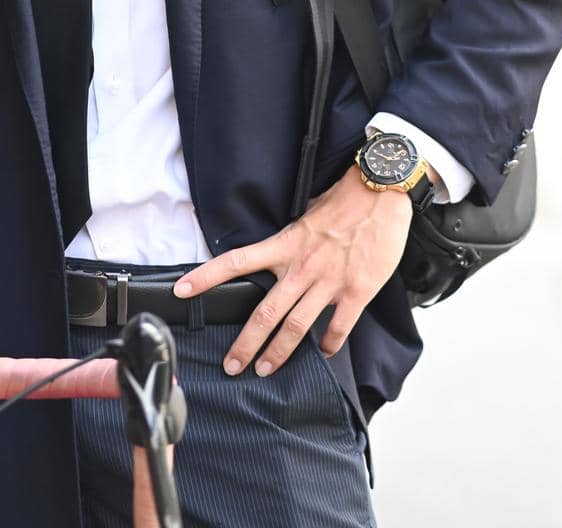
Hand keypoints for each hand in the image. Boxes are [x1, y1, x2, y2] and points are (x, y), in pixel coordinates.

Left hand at [172, 165, 413, 377]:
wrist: (380, 191)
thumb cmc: (344, 199)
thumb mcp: (306, 215)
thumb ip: (291, 240)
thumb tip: (279, 254)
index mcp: (285, 244)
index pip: (236, 262)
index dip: (206, 277)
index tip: (181, 291)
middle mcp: (301, 266)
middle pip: (264, 312)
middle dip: (245, 344)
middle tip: (231, 365)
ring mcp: (328, 281)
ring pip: (296, 328)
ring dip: (279, 354)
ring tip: (266, 370)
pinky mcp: (356, 291)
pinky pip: (338, 329)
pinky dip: (329, 346)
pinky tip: (324, 355)